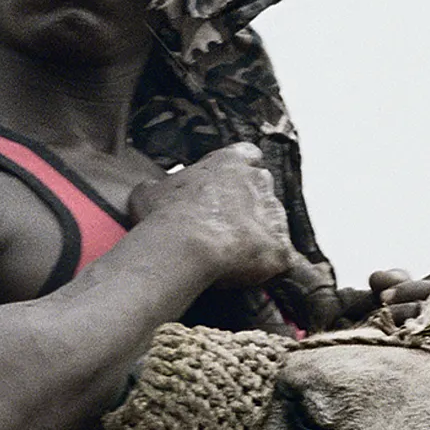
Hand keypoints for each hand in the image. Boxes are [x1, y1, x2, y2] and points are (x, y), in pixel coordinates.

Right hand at [127, 141, 304, 293]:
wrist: (185, 246)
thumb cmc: (165, 216)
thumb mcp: (148, 193)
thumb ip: (160, 187)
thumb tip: (153, 191)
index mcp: (230, 161)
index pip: (247, 155)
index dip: (240, 171)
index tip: (229, 185)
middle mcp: (259, 181)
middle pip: (264, 187)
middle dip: (251, 203)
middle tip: (227, 224)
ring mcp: (274, 214)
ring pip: (275, 221)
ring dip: (260, 234)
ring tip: (236, 253)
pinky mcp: (280, 247)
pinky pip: (282, 256)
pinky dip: (270, 264)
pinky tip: (253, 274)